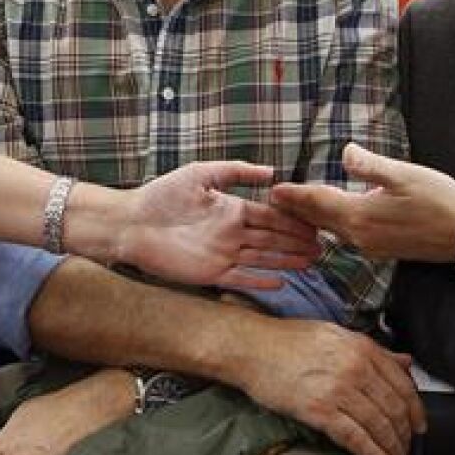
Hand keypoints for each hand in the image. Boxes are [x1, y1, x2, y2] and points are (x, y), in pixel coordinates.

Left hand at [113, 161, 320, 290]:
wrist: (131, 223)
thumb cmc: (161, 196)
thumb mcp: (200, 174)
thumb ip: (235, 171)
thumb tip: (271, 172)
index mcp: (231, 209)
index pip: (269, 216)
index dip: (292, 221)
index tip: (315, 224)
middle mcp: (231, 233)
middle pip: (272, 239)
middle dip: (297, 242)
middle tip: (323, 247)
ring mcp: (223, 254)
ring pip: (263, 258)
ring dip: (287, 261)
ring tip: (311, 263)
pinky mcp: (210, 273)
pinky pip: (241, 278)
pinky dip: (261, 281)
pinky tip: (282, 282)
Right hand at [229, 319, 423, 454]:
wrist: (250, 348)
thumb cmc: (287, 340)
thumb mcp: (336, 334)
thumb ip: (372, 350)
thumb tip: (404, 362)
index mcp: (361, 346)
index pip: (402, 383)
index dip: (415, 409)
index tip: (419, 424)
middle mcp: (354, 367)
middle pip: (393, 407)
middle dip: (404, 434)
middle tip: (408, 448)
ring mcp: (337, 389)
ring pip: (378, 425)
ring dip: (392, 448)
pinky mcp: (318, 411)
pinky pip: (355, 438)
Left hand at [270, 143, 454, 262]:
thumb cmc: (439, 200)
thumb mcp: (404, 175)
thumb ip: (370, 165)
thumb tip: (345, 153)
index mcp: (361, 216)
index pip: (319, 203)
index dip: (295, 194)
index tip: (274, 189)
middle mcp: (361, 236)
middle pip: (320, 220)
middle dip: (296, 209)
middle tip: (274, 199)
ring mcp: (371, 246)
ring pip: (332, 230)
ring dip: (312, 219)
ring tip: (295, 209)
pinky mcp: (382, 250)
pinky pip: (347, 237)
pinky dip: (331, 227)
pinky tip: (330, 221)